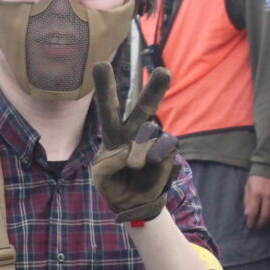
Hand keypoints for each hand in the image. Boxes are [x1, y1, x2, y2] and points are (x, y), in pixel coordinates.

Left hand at [89, 62, 179, 224]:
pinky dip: (156, 157)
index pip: (109, 107)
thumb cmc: (114, 187)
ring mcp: (155, 141)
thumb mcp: (100, 178)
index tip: (101, 64)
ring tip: (135, 165)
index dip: (106, 87)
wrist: (135, 205)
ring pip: (152, 132)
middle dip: (155, 89)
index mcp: (114, 133)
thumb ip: (106, 165)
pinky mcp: (169, 152)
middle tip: (164, 72)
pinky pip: (166, 147)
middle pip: (144, 105)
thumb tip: (127, 150)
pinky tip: (151, 164)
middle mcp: (136, 131)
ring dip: (141, 150)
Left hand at [244, 174, 269, 228]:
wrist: (269, 165)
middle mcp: (267, 195)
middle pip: (265, 214)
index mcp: (256, 193)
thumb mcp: (247, 187)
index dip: (252, 220)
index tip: (250, 225)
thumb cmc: (255, 177)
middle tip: (257, 226)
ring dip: (268, 220)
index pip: (254, 212)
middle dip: (260, 223)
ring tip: (264, 222)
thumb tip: (247, 214)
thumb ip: (247, 200)